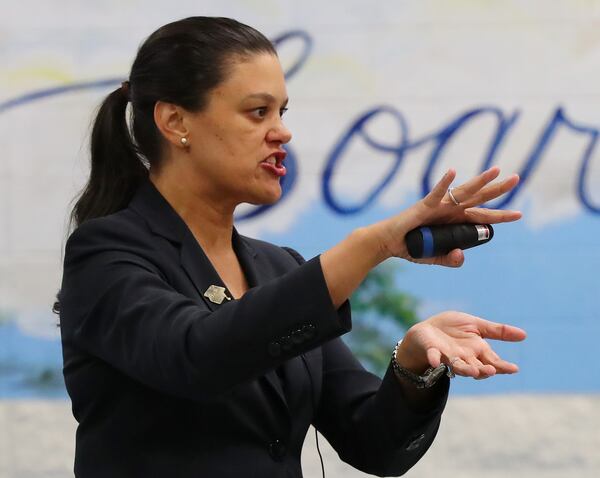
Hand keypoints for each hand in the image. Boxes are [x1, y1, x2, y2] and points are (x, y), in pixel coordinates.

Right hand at [374, 166, 521, 266]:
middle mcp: (451, 210)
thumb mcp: (433, 257)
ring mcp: (439, 206)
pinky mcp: (424, 205)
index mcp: (455, 221)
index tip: (519, 215)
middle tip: (516, 178)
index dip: (500, 216)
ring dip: (480, 181)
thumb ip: (449, 259)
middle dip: (498, 189)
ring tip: (496, 170)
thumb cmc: (410, 246)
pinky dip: (444, 183)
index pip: (482, 217)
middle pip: (479, 198)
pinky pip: (436, 193)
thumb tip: (462, 257)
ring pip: (464, 192)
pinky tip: (452, 172)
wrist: (389, 242)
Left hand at [395, 311, 526, 378]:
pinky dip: (434, 359)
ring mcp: (448, 356)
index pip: (492, 361)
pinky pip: (433, 356)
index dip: (502, 366)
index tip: (513, 368)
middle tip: (491, 371)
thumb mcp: (477, 326)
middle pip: (476, 367)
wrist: (428, 329)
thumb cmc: (453, 330)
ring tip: (472, 371)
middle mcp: (464, 357)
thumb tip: (524, 335)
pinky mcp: (432, 351)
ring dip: (464, 369)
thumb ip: (497, 331)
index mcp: (477, 351)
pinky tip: (435, 362)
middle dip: (483, 370)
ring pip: (458, 365)